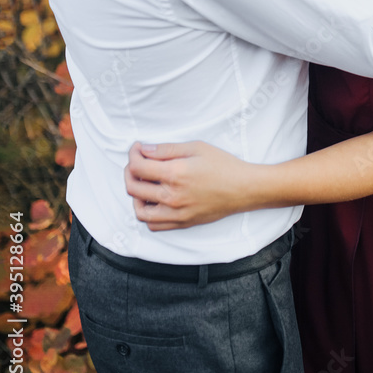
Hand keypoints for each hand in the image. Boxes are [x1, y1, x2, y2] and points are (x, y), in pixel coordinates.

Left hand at [125, 140, 253, 230]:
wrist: (244, 188)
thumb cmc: (223, 165)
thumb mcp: (196, 148)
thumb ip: (167, 149)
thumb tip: (145, 150)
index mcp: (175, 174)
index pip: (138, 167)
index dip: (133, 154)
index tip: (138, 148)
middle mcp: (172, 197)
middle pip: (133, 187)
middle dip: (129, 171)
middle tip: (136, 162)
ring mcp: (176, 213)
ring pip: (139, 211)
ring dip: (134, 196)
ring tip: (142, 183)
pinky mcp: (182, 223)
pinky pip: (153, 225)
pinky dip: (147, 214)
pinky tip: (153, 201)